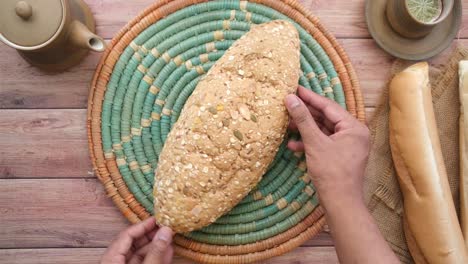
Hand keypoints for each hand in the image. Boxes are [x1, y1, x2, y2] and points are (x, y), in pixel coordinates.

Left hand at [101, 217, 173, 263]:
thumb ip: (155, 252)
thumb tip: (166, 231)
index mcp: (111, 259)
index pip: (126, 235)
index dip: (143, 225)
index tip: (157, 219)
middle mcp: (115, 263)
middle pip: (133, 243)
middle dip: (151, 235)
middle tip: (166, 227)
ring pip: (140, 254)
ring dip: (156, 246)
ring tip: (170, 237)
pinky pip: (144, 263)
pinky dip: (156, 257)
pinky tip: (168, 251)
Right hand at [285, 86, 369, 207]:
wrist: (340, 202)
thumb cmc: (331, 172)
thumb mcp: (315, 143)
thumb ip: (303, 119)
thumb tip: (290, 98)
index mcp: (354, 127)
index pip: (329, 106)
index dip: (310, 97)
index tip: (295, 88)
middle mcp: (354, 133)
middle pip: (326, 117)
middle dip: (306, 114)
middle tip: (288, 104)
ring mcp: (348, 145)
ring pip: (323, 130)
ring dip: (305, 129)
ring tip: (287, 125)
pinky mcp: (340, 155)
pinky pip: (324, 142)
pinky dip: (310, 142)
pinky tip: (293, 145)